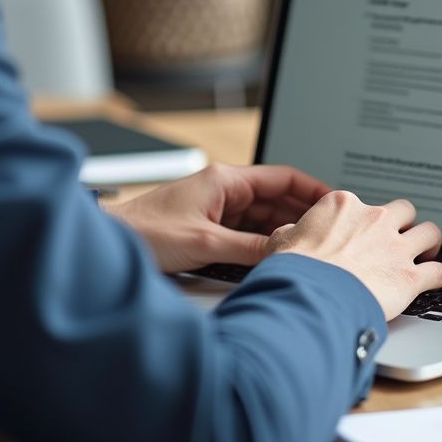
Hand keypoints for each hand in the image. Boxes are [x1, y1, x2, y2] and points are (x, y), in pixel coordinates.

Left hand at [107, 162, 330, 272]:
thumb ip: (247, 249)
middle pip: (275, 201)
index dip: (312, 190)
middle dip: (300, 217)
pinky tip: (273, 262)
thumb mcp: (204, 243)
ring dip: (279, 236)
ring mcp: (215, 211)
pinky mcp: (206, 231)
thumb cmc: (143, 231)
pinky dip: (259, 248)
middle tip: (327, 236)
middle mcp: (222, 192)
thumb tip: (285, 254)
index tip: (335, 203)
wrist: (107, 246)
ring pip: (260, 222)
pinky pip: (243, 237)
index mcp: (225, 179)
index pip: (282, 178)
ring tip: (306, 251)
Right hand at [266, 192, 441, 319]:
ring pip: (430, 233)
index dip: (363, 220)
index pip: (363, 203)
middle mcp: (374, 219)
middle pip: (404, 210)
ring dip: (429, 243)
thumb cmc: (294, 269)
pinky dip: (438, 276)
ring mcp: (395, 246)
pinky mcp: (410, 276)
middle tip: (400, 237)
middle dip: (404, 223)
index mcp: (344, 205)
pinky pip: (439, 271)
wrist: (311, 296)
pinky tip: (433, 281)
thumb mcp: (282, 241)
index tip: (361, 233)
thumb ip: (294, 233)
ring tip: (426, 252)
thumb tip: (292, 235)